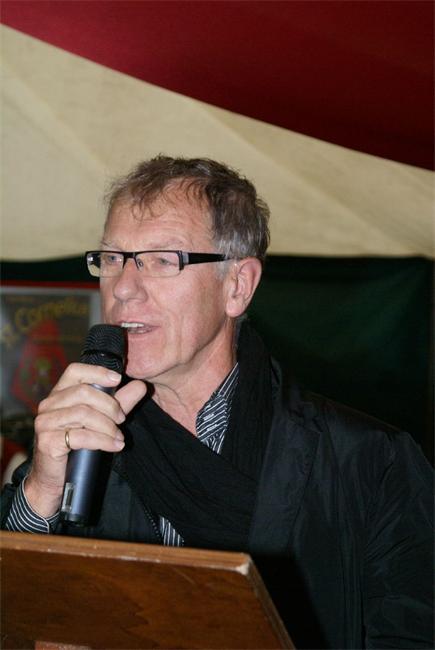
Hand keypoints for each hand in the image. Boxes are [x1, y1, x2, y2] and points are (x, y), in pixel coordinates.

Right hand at [25, 362, 146, 517]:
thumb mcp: (102, 419)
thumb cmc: (77, 446)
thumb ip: (120, 402)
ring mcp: (46, 423)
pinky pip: (80, 436)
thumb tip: (141, 385)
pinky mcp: (48, 441)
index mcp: (59, 394)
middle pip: (83, 392)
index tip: (118, 379)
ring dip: (107, 426)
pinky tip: (115, 446)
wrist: (54, 479)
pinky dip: (102, 440)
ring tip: (119, 437)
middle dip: (109, 405)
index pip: (74, 371)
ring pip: (83, 413)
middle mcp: (49, 405)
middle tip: (122, 419)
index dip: (97, 372)